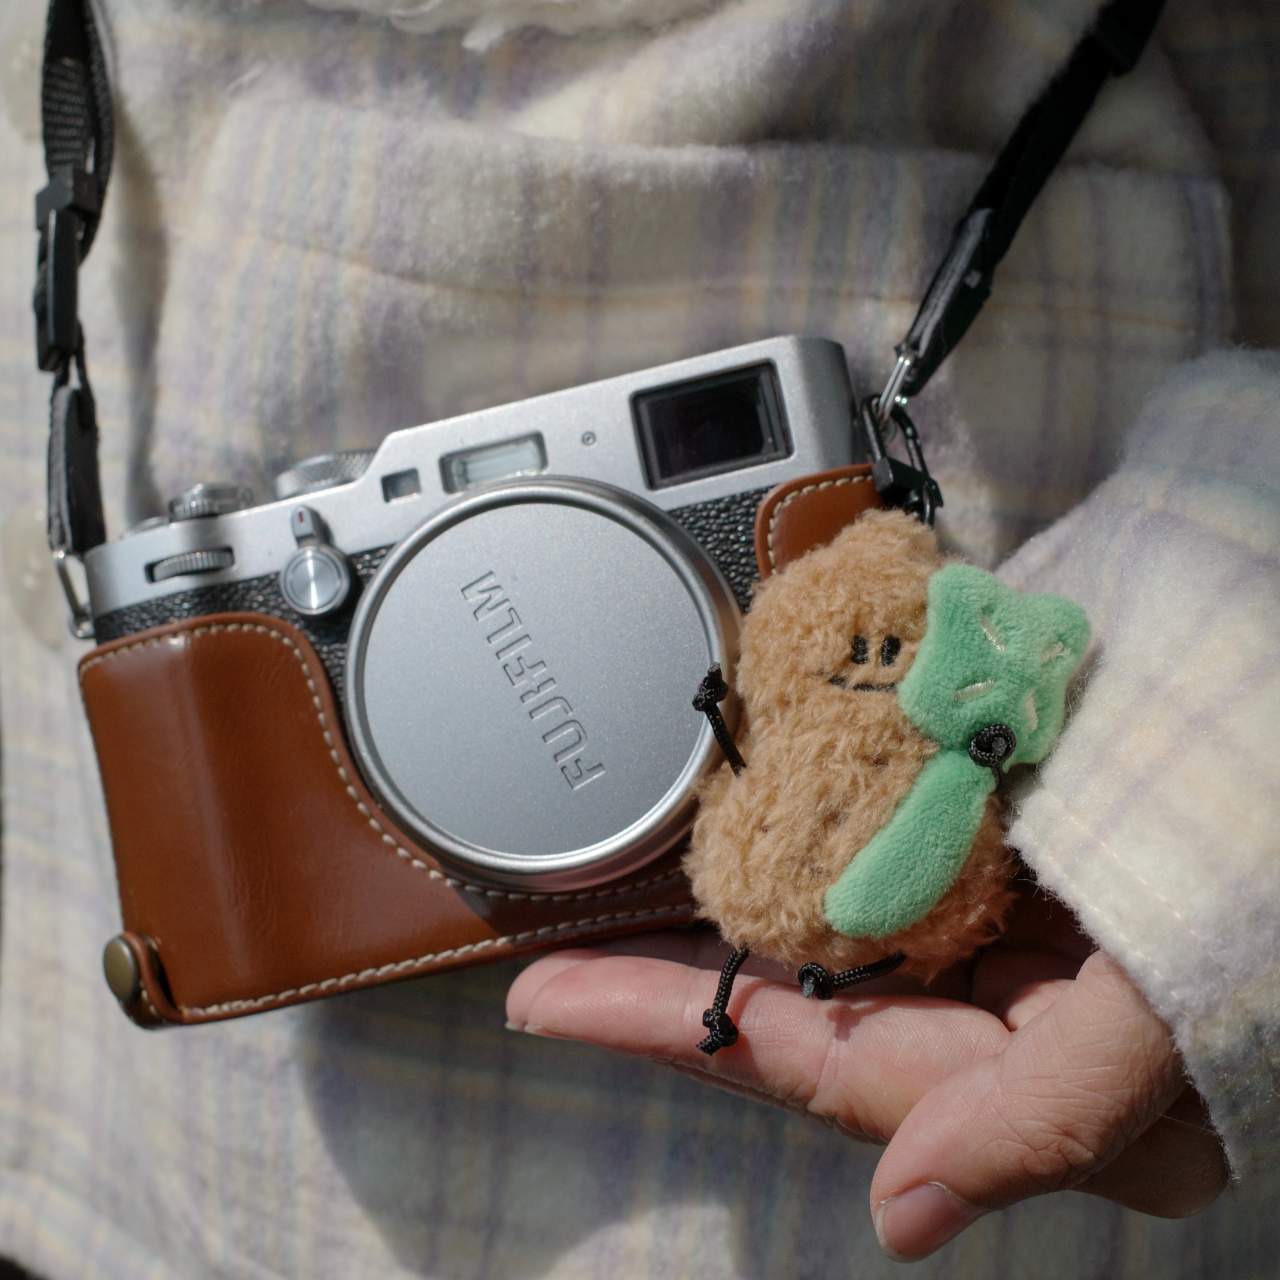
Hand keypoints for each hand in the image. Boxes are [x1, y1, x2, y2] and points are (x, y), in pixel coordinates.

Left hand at [505, 880, 1227, 1260]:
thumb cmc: (1260, 888)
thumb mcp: (1170, 1017)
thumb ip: (1050, 1114)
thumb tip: (904, 1216)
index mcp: (1039, 1080)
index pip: (812, 1061)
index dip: (668, 1028)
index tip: (544, 999)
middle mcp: (1006, 1017)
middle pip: (802, 1006)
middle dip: (675, 986)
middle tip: (553, 957)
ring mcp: (1002, 933)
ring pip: (831, 937)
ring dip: (727, 918)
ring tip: (621, 898)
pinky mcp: (1005, 859)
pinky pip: (877, 869)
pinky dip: (804, 853)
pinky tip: (747, 833)